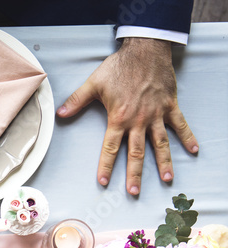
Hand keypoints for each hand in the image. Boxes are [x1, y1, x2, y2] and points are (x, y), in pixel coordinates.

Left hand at [58, 37, 197, 195]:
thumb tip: (60, 114)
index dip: (106, 166)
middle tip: (133, 192)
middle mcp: (139, 120)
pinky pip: (180, 125)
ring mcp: (156, 114)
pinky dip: (187, 137)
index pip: (110, 148)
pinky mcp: (170, 106)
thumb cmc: (118, 66)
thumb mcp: (93, 83)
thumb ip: (77, 101)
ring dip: (163, 163)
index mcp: (119, 117)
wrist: (145, 49)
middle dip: (134, 174)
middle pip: (136, 153)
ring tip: (166, 180)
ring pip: (160, 144)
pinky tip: (193, 150)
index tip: (103, 182)